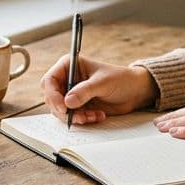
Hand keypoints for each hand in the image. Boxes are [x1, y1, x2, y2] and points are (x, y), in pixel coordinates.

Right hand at [41, 55, 157, 124]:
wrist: (134, 92)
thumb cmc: (121, 79)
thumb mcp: (103, 83)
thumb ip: (85, 91)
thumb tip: (67, 102)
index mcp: (70, 65)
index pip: (50, 80)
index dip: (53, 95)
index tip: (63, 107)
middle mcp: (68, 79)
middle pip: (51, 97)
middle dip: (62, 109)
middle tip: (77, 116)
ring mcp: (72, 93)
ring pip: (60, 110)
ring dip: (74, 116)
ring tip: (91, 116)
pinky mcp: (78, 106)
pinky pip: (72, 116)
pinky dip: (83, 119)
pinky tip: (97, 115)